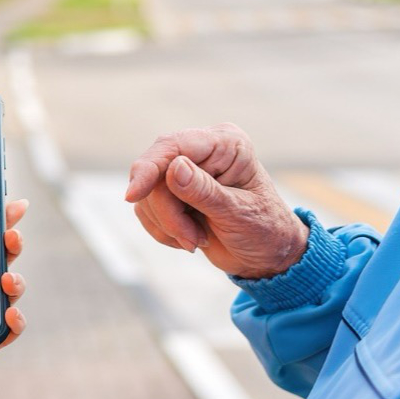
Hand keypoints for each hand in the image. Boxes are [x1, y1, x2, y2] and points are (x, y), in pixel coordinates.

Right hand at [125, 123, 307, 278]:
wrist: (266, 255)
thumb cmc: (264, 230)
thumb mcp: (239, 213)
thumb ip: (205, 191)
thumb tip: (174, 167)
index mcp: (226, 143)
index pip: (175, 146)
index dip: (149, 168)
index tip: (133, 196)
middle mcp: (203, 151)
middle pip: (156, 173)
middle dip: (168, 213)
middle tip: (192, 240)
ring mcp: (185, 171)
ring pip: (148, 195)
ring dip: (168, 226)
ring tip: (198, 240)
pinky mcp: (172, 193)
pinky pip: (147, 210)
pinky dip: (163, 231)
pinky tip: (189, 239)